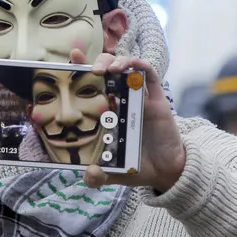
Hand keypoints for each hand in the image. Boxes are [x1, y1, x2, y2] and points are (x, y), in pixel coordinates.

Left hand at [69, 49, 185, 191]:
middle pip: (107, 70)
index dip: (80, 69)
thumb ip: (98, 176)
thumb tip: (89, 174)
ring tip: (108, 70)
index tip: (70, 59)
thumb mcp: (113, 173)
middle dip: (97, 62)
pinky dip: (139, 65)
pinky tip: (129, 68)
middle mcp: (121, 100)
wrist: (166, 171)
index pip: (91, 84)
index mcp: (107, 112)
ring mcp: (139, 97)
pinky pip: (149, 73)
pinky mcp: (156, 98)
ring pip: (127, 66)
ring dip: (117, 61)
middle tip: (91, 70)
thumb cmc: (137, 166)